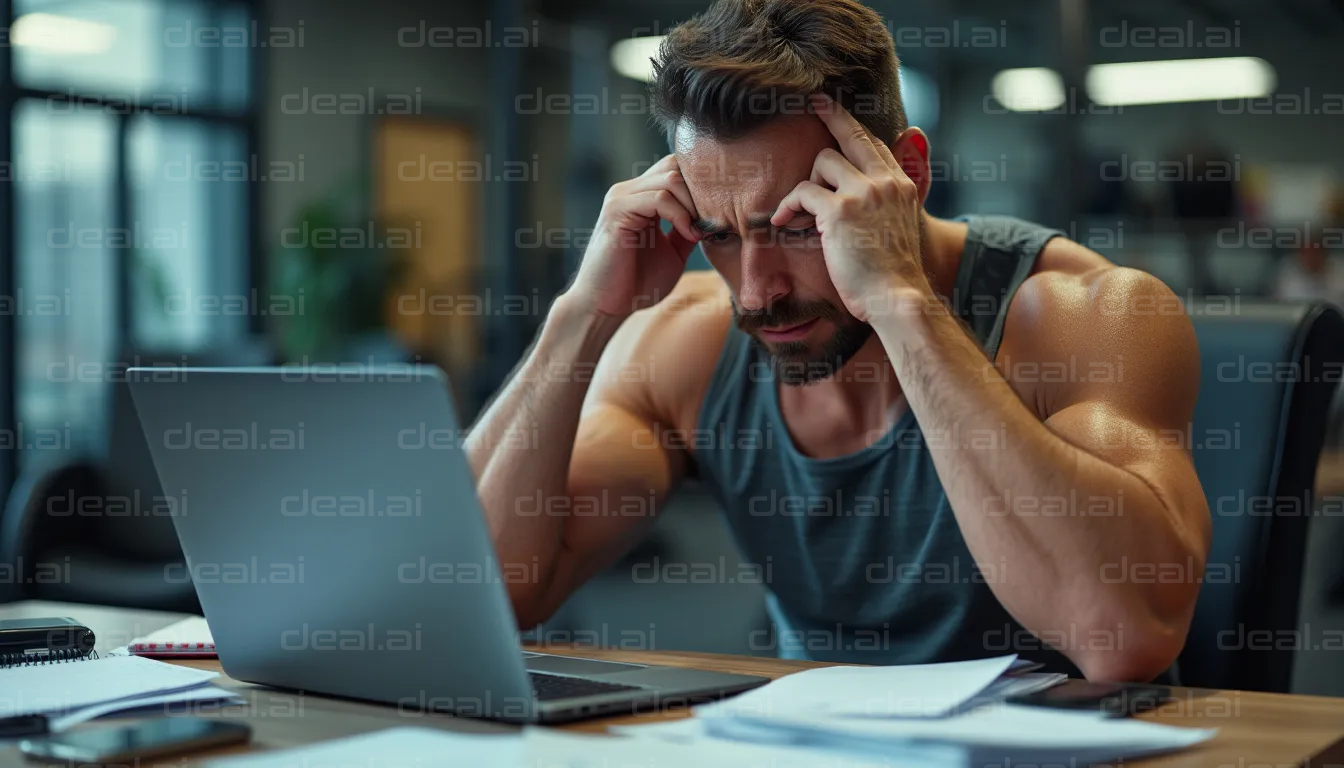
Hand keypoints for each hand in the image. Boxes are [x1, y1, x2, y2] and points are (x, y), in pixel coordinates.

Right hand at [566, 155, 700, 317]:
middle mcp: (630, 191)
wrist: (605, 306)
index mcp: (642, 197)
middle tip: (711, 221)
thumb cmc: (636, 284)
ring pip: (670, 178)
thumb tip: (714, 215)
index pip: (677, 169)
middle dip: (700, 192)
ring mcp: (621, 198)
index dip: (701, 187)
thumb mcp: (674, 252)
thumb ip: (688, 229)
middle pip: (676, 165)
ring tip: (699, 232)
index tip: (718, 215)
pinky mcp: (617, 211)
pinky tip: (689, 235)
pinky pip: (658, 198)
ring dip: (693, 205)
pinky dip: (680, 214)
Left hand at [771, 94, 929, 322]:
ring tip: (799, 212)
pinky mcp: (840, 210)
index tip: (834, 109)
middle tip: (813, 102)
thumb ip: (887, 203)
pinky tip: (783, 221)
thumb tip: (873, 196)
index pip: (874, 144)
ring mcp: (864, 192)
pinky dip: (787, 205)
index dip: (852, 126)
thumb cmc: (892, 274)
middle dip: (831, 113)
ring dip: (806, 185)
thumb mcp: (899, 228)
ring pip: (823, 161)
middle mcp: (885, 182)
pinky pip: (802, 191)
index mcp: (901, 186)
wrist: (896, 297)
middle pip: (853, 134)